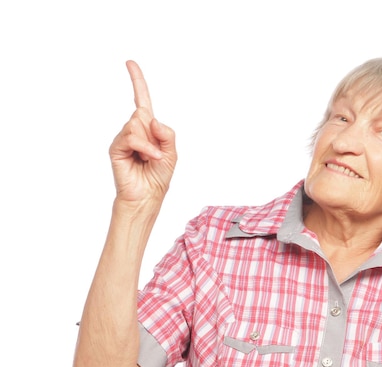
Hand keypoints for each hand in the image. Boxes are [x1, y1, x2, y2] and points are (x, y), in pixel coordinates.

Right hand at [109, 60, 176, 207]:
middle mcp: (134, 130)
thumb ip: (167, 134)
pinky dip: (145, 146)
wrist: (148, 196)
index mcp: (148, 128)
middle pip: (144, 113)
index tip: (130, 63)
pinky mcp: (117, 147)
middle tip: (157, 153)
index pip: (142, 100)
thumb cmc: (159, 176)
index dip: (137, 81)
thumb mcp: (172, 153)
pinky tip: (149, 157)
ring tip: (152, 158)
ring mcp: (124, 138)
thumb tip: (152, 119)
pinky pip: (131, 136)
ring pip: (137, 123)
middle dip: (155, 133)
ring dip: (150, 142)